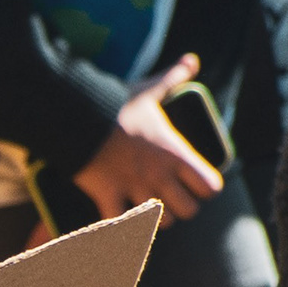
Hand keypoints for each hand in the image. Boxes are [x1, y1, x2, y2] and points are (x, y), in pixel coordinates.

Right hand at [76, 55, 219, 224]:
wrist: (78, 117)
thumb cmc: (117, 104)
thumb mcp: (150, 90)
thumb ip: (174, 77)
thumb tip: (191, 59)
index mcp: (176, 153)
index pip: (209, 186)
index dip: (205, 188)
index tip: (196, 184)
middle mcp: (160, 174)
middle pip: (188, 211)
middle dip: (181, 208)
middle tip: (170, 199)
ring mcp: (135, 188)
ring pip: (159, 223)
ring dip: (154, 219)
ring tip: (147, 209)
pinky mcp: (107, 196)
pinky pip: (119, 225)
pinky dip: (120, 226)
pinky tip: (118, 220)